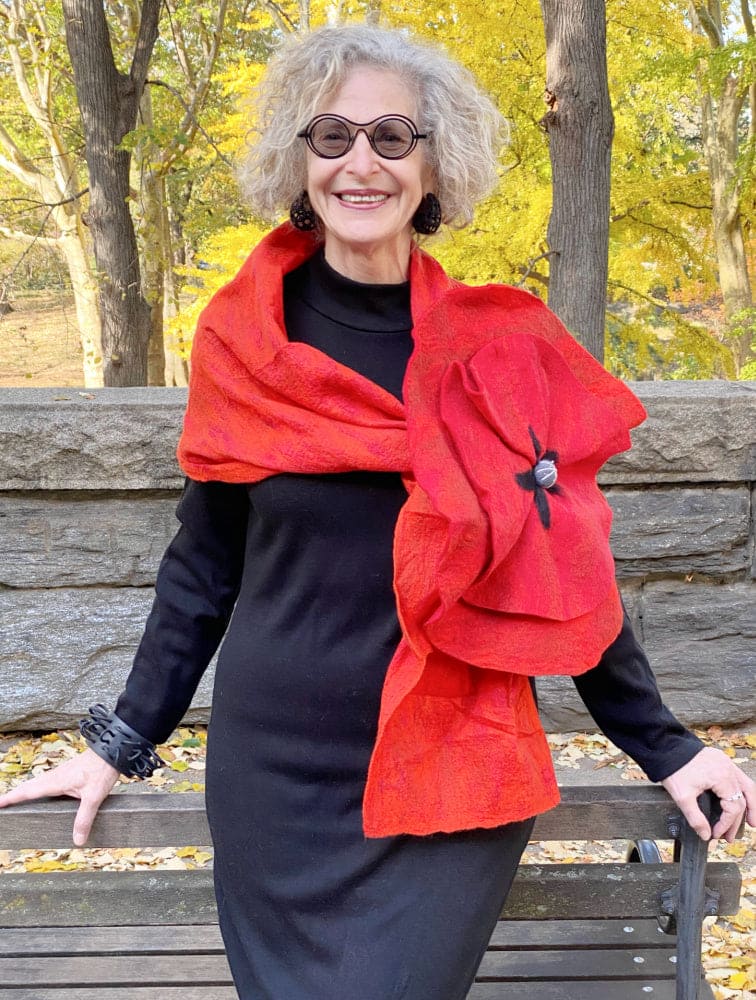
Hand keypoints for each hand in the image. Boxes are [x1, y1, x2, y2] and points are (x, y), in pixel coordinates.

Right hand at [0, 748, 119, 845]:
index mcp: (55, 782)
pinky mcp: (69, 771)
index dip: (11, 798)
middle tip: (2, 804)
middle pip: (29, 787)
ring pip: (38, 783)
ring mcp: (61, 772)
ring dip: (25, 790)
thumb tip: (77, 840)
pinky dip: (38, 787)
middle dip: (14, 795)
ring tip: (17, 800)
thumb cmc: (102, 770)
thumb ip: (84, 819)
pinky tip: (43, 792)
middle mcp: (55, 776)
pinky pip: (47, 781)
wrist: (113, 750)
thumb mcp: (94, 797)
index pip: (27, 792)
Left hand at [661, 746, 754, 841]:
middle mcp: (728, 769)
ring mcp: (726, 762)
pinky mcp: (721, 760)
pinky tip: (742, 800)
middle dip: (737, 821)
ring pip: (747, 787)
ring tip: (751, 822)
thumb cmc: (673, 769)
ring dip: (751, 805)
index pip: (733, 808)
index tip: (716, 834)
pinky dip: (743, 792)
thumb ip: (695, 819)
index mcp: (722, 778)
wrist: (665, 746)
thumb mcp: (682, 797)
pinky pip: (739, 778)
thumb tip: (705, 835)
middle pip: (743, 799)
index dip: (726, 824)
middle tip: (729, 836)